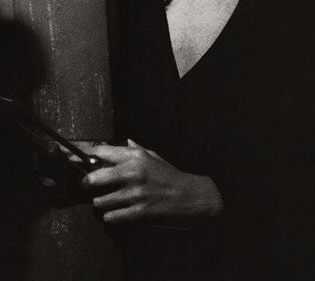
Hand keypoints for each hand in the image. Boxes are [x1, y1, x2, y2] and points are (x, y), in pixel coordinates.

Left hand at [78, 140, 222, 224]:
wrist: (188, 194)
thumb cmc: (169, 175)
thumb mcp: (154, 157)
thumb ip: (136, 150)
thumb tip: (124, 142)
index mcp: (136, 156)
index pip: (103, 152)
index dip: (89, 156)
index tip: (82, 160)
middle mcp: (133, 172)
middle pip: (95, 177)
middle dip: (88, 182)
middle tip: (87, 185)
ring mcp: (135, 193)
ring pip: (100, 201)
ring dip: (100, 202)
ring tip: (103, 201)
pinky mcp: (139, 211)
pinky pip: (112, 217)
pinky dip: (110, 216)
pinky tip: (113, 213)